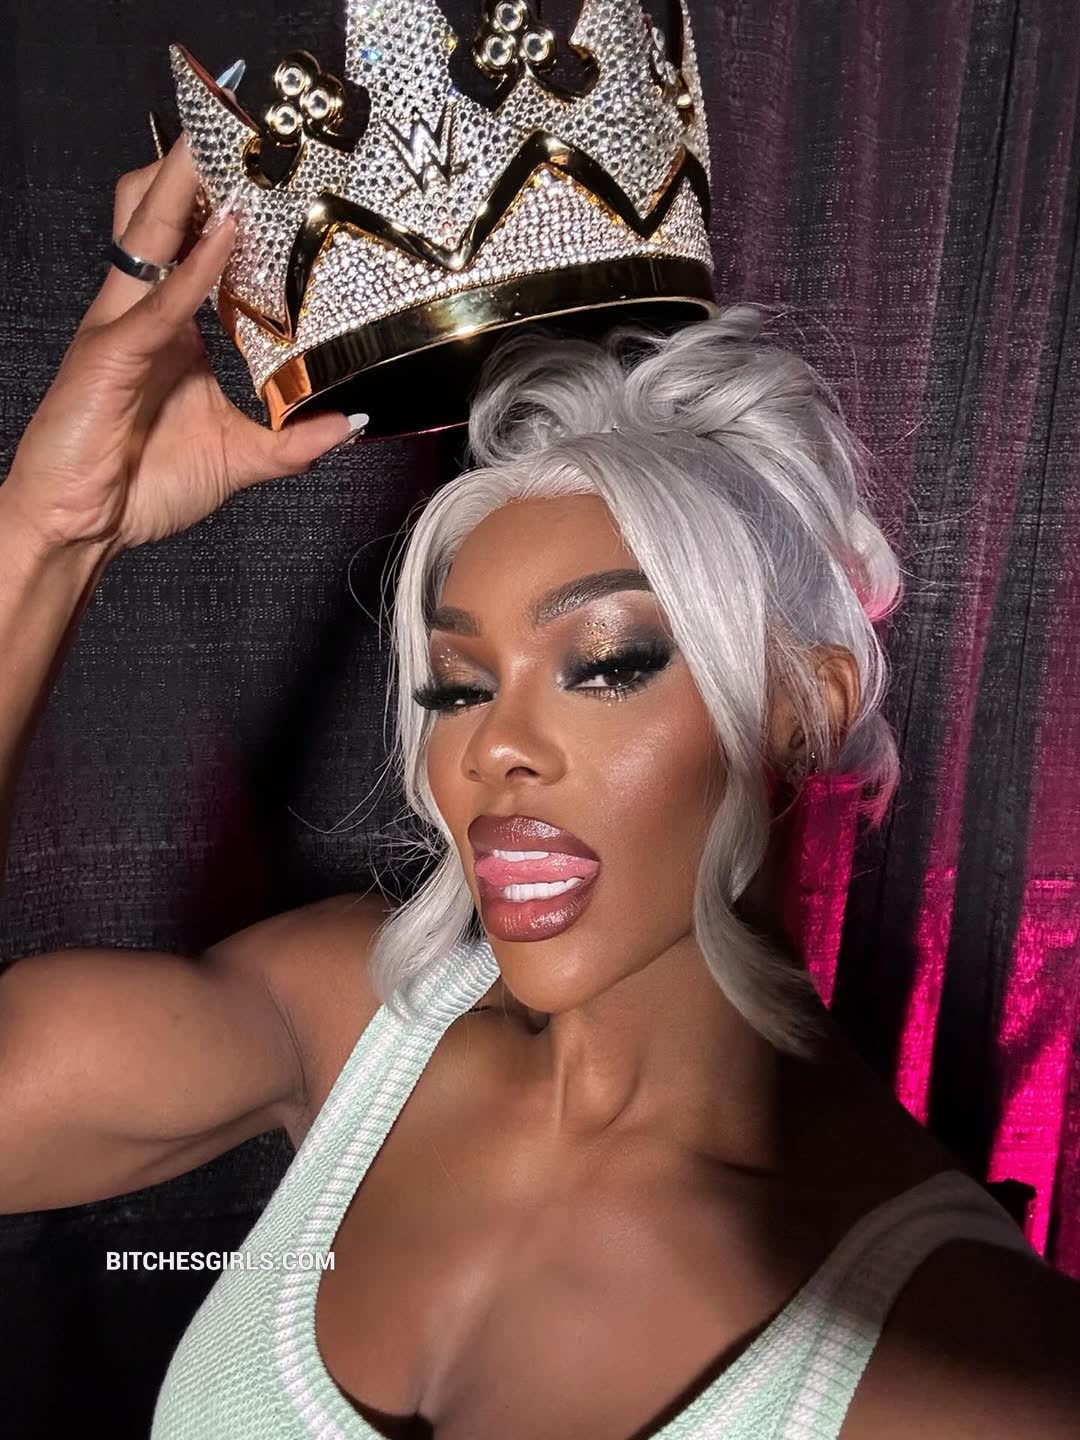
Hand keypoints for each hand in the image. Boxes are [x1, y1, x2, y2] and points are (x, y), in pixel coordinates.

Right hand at [3, 136, 355, 554]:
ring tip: (229, 148)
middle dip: (196, 169)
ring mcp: (122, 326)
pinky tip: (224, 235)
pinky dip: (192, 265)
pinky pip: (157, 299)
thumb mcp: (239, 457)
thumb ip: (293, 440)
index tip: (276, 179)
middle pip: (159, 214)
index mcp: (170, 327)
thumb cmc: (142, 485)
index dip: (227, 206)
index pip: (193, 245)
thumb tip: (349, 422)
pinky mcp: (109, 354)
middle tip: (247, 134)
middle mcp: (143, 313)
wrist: (83, 528)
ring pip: (146, 231)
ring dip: (187, 188)